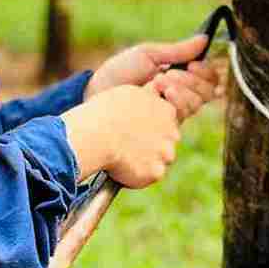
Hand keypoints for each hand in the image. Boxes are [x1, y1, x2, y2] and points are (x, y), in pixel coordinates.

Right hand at [61, 84, 179, 188]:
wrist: (96, 134)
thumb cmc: (106, 111)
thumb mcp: (130, 93)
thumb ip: (148, 96)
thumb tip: (155, 89)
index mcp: (167, 111)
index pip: (167, 123)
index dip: (151, 129)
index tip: (136, 133)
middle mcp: (172, 132)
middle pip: (166, 143)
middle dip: (152, 147)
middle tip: (129, 148)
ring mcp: (166, 154)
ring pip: (159, 162)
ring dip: (145, 162)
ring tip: (123, 158)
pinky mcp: (156, 172)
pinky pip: (148, 177)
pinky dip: (136, 176)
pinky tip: (122, 168)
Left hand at [88, 33, 220, 120]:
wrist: (98, 94)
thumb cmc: (119, 73)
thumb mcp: (148, 54)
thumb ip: (178, 50)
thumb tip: (205, 39)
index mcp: (180, 77)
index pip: (208, 78)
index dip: (205, 71)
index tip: (192, 64)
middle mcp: (180, 96)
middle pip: (208, 92)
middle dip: (192, 80)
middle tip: (169, 74)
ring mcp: (173, 113)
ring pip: (197, 104)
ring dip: (183, 90)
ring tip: (159, 83)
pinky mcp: (165, 127)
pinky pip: (183, 117)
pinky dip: (175, 103)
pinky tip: (158, 95)